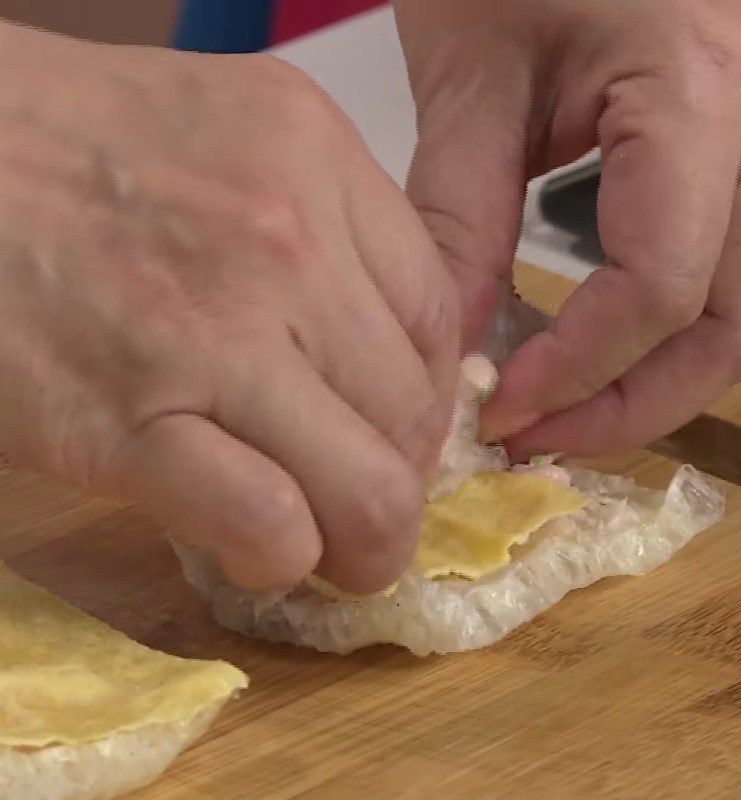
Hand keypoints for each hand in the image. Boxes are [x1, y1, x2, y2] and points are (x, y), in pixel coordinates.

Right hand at [0, 22, 459, 592]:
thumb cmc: (71, 147)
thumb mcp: (230, 133)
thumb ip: (329, 224)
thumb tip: (392, 347)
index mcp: (312, 156)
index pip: (436, 314)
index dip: (434, 395)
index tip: (402, 429)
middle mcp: (282, 240)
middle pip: (412, 410)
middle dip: (405, 482)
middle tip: (374, 504)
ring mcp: (209, 335)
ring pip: (366, 489)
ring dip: (366, 545)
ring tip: (338, 551)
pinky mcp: (126, 425)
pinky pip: (268, 526)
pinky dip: (281, 560)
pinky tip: (262, 550)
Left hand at [395, 0, 740, 455]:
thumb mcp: (472, 74)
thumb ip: (460, 215)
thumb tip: (457, 345)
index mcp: (701, 82)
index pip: (661, 287)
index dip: (580, 372)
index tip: (503, 409)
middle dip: (641, 404)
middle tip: (550, 437)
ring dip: (666, 375)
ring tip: (576, 407)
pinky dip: (675, 323)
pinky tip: (605, 339)